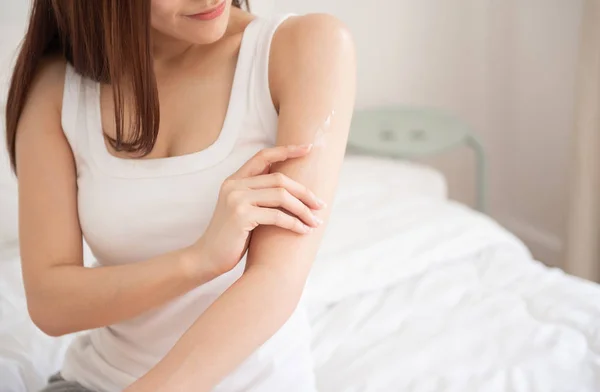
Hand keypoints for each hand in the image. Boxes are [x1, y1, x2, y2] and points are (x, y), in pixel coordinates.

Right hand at [191, 144, 325, 276]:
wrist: (207, 257)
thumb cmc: (231, 236)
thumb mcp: (243, 209)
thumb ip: (259, 195)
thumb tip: (291, 188)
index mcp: (234, 180)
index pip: (263, 156)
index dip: (287, 150)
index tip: (308, 148)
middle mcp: (234, 185)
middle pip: (280, 178)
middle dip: (305, 192)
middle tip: (320, 205)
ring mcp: (236, 199)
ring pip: (281, 196)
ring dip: (303, 210)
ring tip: (316, 221)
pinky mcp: (241, 215)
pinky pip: (277, 216)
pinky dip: (295, 223)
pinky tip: (304, 231)